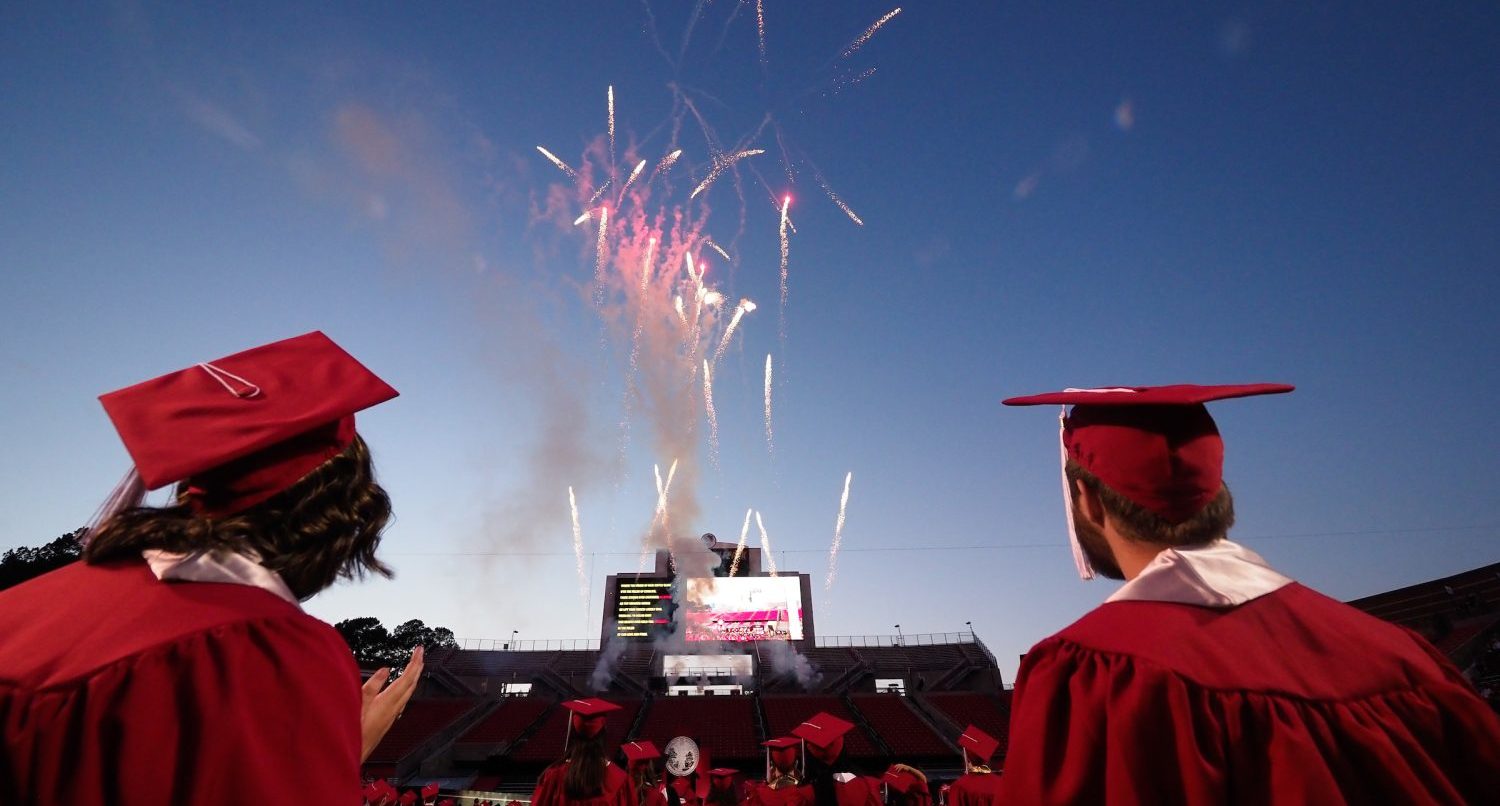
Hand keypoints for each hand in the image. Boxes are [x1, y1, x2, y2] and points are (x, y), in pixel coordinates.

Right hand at [360, 646, 424, 761]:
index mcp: (388, 702)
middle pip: (411, 685)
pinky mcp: (387, 722)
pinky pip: (402, 702)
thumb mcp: (358, 703)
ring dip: (412, 679)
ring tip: (415, 668)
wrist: (351, 754)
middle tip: (420, 655)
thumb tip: (385, 670)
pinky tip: (402, 691)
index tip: (420, 650)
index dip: (415, 662)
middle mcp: (393, 710)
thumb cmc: (352, 731)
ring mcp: (391, 717)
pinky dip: (405, 690)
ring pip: (408, 694)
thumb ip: (373, 685)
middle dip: (417, 668)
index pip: (407, 678)